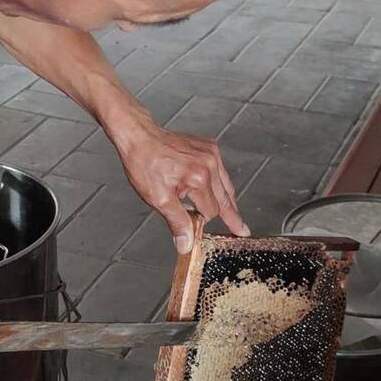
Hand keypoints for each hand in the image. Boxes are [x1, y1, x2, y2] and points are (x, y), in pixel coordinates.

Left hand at [108, 112, 249, 253]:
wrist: (139, 137)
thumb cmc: (144, 163)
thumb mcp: (158, 198)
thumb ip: (177, 223)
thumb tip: (187, 243)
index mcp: (198, 178)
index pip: (211, 211)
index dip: (202, 221)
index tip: (197, 229)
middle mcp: (209, 164)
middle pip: (225, 198)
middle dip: (231, 216)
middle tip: (241, 230)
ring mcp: (211, 153)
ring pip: (225, 184)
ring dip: (225, 199)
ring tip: (232, 215)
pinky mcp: (209, 146)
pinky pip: (219, 170)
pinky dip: (217, 181)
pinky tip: (212, 190)